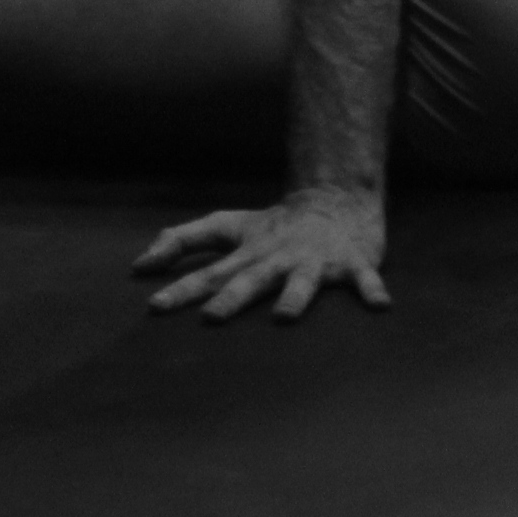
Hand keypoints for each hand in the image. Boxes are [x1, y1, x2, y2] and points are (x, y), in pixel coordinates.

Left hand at [136, 187, 391, 321]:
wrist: (336, 198)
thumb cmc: (275, 223)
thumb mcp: (229, 226)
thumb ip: (183, 241)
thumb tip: (137, 264)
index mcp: (249, 253)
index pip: (209, 273)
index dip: (181, 289)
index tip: (154, 307)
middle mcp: (278, 258)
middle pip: (250, 280)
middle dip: (232, 298)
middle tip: (211, 317)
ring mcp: (315, 261)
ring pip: (303, 283)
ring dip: (295, 297)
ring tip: (285, 317)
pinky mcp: (351, 263)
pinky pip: (364, 279)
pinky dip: (372, 290)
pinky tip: (380, 305)